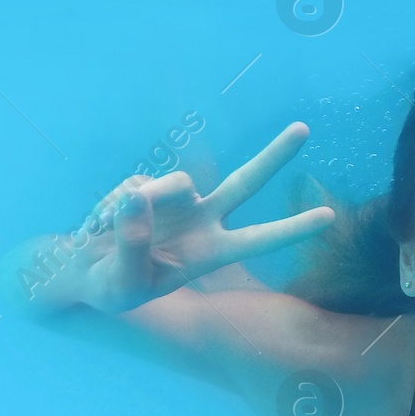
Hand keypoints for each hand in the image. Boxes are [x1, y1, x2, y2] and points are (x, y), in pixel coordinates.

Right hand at [70, 122, 334, 312]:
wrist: (85, 271)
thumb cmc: (114, 286)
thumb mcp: (124, 282)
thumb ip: (132, 244)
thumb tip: (138, 197)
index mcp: (210, 252)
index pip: (259, 239)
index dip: (292, 229)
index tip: (329, 216)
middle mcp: (203, 220)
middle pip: (246, 182)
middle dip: (274, 156)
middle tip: (304, 129)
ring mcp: (178, 200)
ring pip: (173, 183)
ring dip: (144, 201)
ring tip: (107, 232)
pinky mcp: (149, 185)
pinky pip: (134, 186)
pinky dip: (111, 207)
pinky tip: (99, 226)